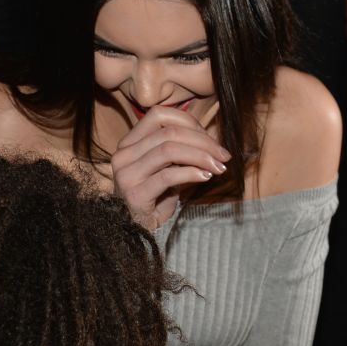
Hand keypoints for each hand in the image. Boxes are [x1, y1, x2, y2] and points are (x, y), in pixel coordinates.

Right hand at [111, 105, 229, 229]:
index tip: (210, 139)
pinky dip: (191, 173)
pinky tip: (205, 177)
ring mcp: (126, 175)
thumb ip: (182, 149)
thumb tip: (212, 139)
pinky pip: (167, 176)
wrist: (138, 230)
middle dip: (202, 141)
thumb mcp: (168, 167)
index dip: (189, 122)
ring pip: (168, 150)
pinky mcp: (134, 194)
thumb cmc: (156, 197)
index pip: (159, 115)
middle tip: (223, 155)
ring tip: (218, 166)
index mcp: (129, 142)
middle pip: (168, 132)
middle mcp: (123, 155)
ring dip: (200, 156)